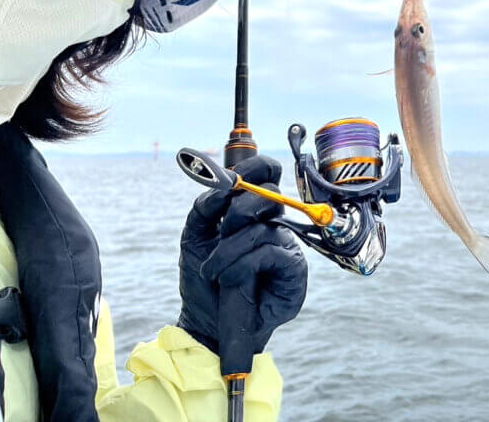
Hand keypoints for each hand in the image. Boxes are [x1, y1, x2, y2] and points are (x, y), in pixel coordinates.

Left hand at [177, 155, 306, 361]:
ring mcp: (286, 246)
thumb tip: (222, 186)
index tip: (232, 177)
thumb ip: (204, 207)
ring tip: (214, 271)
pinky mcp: (294, 270)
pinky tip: (231, 279)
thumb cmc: (205, 280)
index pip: (267, 173)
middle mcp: (273, 224)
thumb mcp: (194, 238)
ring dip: (229, 250)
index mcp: (252, 211)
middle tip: (221, 233)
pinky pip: (269, 253)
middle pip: (270, 194)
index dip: (256, 165)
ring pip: (262, 228)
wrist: (208, 323)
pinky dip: (241, 265)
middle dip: (238, 211)